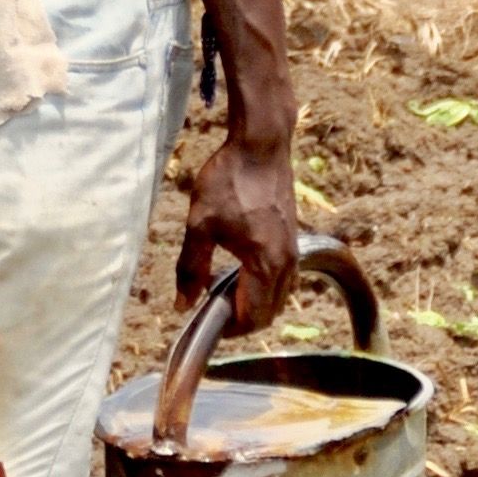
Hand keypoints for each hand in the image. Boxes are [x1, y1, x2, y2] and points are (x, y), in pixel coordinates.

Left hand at [176, 132, 298, 332]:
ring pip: (279, 297)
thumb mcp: (200, 226)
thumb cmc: (228, 182)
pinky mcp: (294, 240)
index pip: (254, 317)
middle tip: (211, 308)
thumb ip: (190, 269)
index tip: (206, 322)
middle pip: (270, 313)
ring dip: (254, 303)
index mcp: (265, 263)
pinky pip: (283, 278)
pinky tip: (238, 271)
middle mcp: (287, 262)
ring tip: (222, 290)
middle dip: (242, 319)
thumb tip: (182, 305)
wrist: (260, 147)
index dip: (230, 329)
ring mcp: (295, 251)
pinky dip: (264, 286)